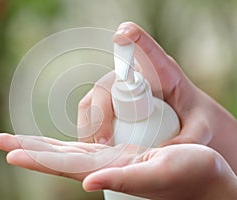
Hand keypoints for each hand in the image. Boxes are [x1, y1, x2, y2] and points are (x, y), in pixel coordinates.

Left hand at [0, 133, 236, 199]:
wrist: (203, 176)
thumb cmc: (188, 174)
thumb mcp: (157, 173)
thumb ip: (125, 178)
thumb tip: (87, 184)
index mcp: (108, 172)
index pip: (63, 165)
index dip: (36, 158)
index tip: (9, 151)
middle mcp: (103, 168)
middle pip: (56, 158)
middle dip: (27, 149)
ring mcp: (109, 161)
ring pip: (66, 152)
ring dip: (40, 145)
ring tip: (16, 141)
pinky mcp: (118, 154)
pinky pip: (85, 147)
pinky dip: (64, 144)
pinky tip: (52, 144)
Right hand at [77, 22, 236, 172]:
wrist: (184, 121)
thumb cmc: (194, 119)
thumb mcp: (200, 128)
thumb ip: (190, 138)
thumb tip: (164, 151)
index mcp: (161, 73)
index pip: (148, 52)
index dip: (135, 39)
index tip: (124, 32)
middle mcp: (133, 77)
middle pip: (106, 85)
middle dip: (102, 112)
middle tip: (107, 142)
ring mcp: (117, 90)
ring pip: (92, 101)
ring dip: (91, 125)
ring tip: (102, 150)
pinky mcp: (108, 104)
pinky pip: (89, 114)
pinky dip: (90, 131)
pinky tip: (97, 149)